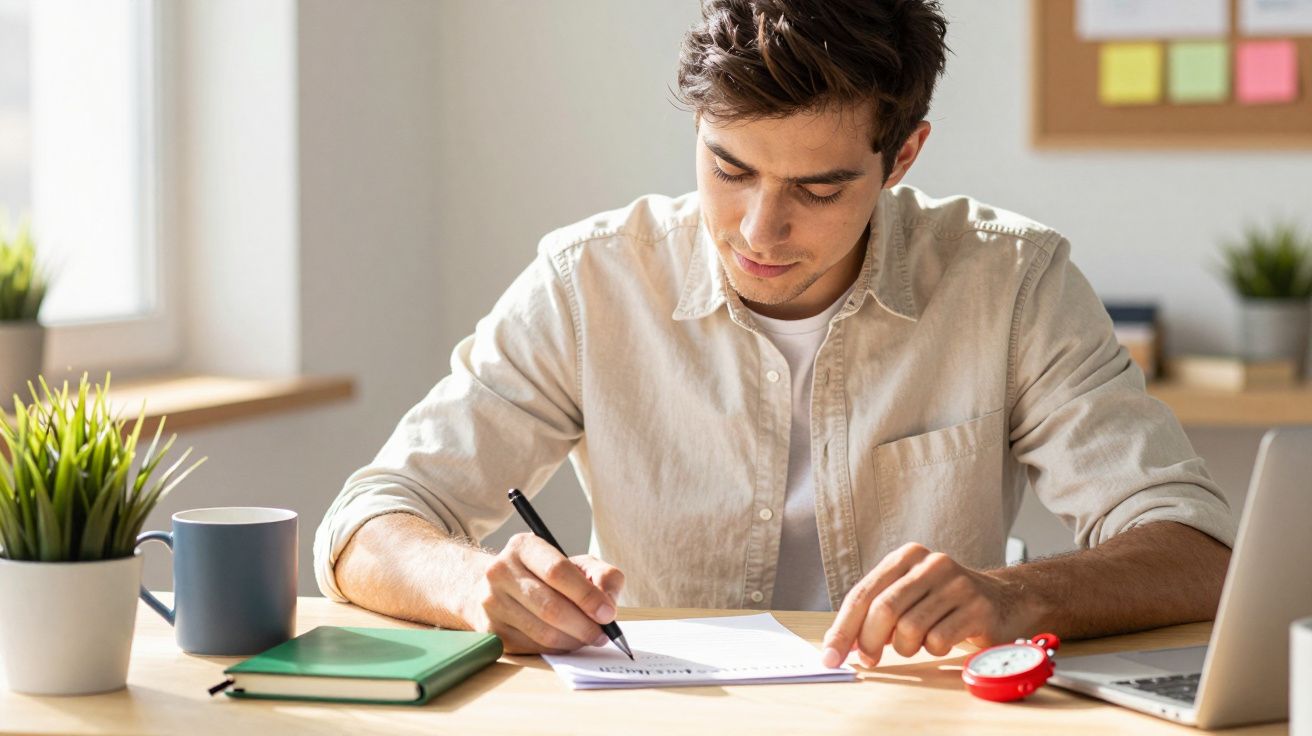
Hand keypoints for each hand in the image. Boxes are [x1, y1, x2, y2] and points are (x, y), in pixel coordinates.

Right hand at [465, 532, 625, 654]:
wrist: (496, 586)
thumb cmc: (544, 574)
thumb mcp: (576, 564)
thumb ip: (602, 575)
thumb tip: (608, 603)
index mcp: (523, 547)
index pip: (557, 572)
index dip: (587, 595)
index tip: (608, 613)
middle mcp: (500, 572)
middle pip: (550, 607)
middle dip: (584, 625)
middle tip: (603, 634)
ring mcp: (492, 602)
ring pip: (543, 632)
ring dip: (573, 640)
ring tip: (588, 637)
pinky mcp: (492, 630)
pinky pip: (533, 647)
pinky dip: (558, 648)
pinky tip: (567, 640)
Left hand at [820, 542, 1034, 667]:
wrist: (1004, 600)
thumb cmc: (944, 602)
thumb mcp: (908, 595)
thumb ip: (874, 612)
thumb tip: (840, 644)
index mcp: (907, 556)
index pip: (863, 593)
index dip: (843, 628)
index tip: (830, 656)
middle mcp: (932, 563)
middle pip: (883, 609)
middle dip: (869, 642)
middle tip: (869, 660)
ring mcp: (958, 584)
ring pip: (910, 628)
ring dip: (906, 648)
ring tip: (916, 644)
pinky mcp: (979, 608)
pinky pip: (938, 641)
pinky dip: (933, 649)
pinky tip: (941, 641)